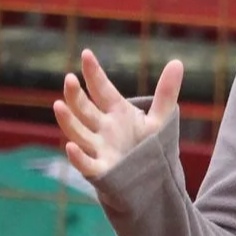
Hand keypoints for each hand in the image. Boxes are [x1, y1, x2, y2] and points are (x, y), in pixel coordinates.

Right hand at [53, 50, 183, 181]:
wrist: (147, 181)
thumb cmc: (147, 148)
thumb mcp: (159, 120)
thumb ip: (166, 93)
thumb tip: (177, 61)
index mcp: (116, 112)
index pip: (102, 89)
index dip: (94, 73)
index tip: (86, 54)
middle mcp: (103, 128)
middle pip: (85, 109)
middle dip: (75, 95)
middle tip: (69, 79)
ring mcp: (99, 149)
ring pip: (78, 133)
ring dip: (68, 120)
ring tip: (58, 105)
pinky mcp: (101, 171)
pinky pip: (86, 164)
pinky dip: (77, 157)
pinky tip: (70, 147)